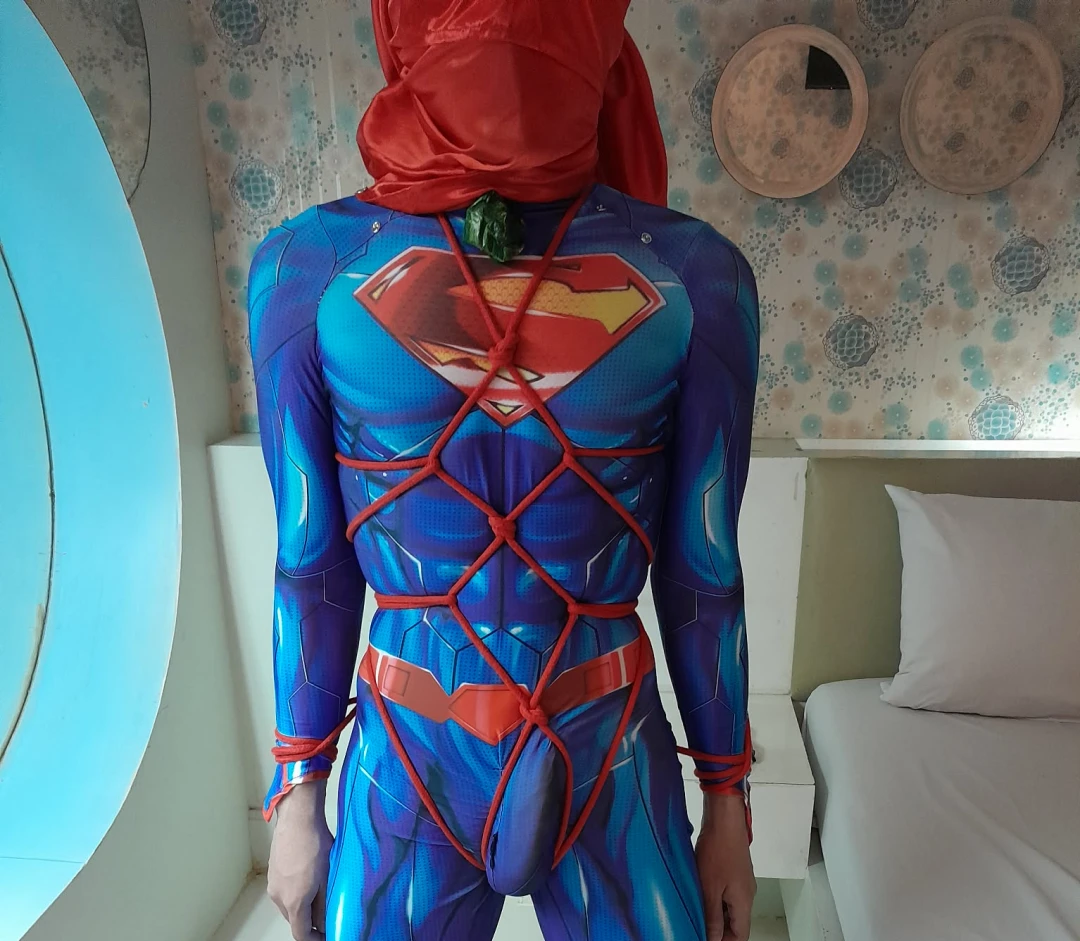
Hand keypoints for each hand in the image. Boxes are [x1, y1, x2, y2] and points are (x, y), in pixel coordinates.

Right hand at [267, 779, 332, 940]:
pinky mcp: (273, 870)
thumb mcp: (327, 878)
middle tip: (327, 911)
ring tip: (320, 887)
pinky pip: (285, 888)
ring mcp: (273, 883)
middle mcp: (278, 896)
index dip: (314, 939)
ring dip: (303, 902)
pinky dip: (297, 888)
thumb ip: (324, 905)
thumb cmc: (315, 843)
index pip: (300, 933)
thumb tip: (324, 923)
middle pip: (294, 918)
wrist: (298, 817)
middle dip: (310, 919)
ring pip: (289, 903)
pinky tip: (309, 873)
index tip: (325, 935)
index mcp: (293, 902)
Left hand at [695, 792, 755, 940]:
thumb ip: (713, 916)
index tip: (708, 940)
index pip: (741, 936)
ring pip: (731, 908)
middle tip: (699, 928)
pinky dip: (716, 900)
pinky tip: (701, 896)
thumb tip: (714, 939)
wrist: (724, 819)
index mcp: (744, 902)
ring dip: (716, 915)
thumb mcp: (710, 888)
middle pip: (736, 923)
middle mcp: (747, 894)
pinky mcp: (734, 871)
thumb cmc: (718, 850)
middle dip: (719, 931)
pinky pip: (727, 894)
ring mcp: (742, 882)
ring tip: (697, 914)